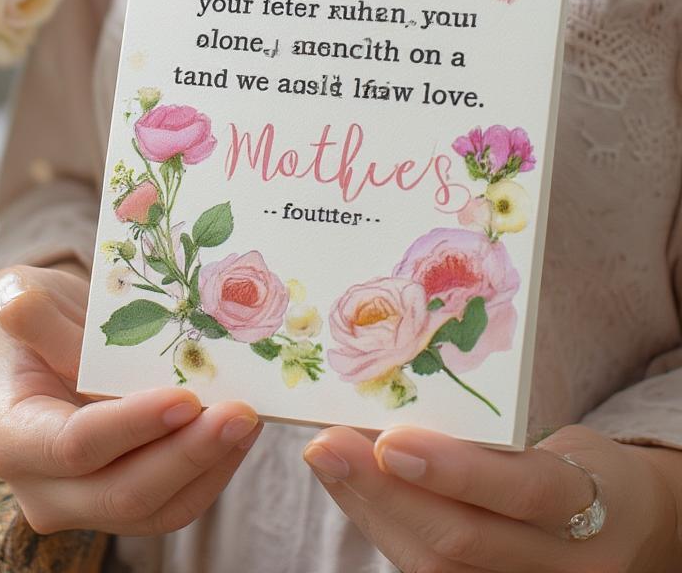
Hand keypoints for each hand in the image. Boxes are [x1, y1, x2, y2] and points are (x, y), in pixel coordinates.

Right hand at [0, 263, 261, 534]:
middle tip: (240, 413)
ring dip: (209, 467)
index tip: (185, 397)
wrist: (33, 356)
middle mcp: (43, 489)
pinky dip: (211, 471)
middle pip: (122, 495)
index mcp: (13, 439)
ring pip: (156, 510)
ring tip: (249, 418)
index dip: (132, 426)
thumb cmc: (31, 323)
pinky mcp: (122, 502)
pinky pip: (173, 504)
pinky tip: (240, 432)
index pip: (75, 446)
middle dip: (187, 456)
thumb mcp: (23, 298)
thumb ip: (25, 310)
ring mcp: (84, 505)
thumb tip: (17, 308)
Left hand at [302, 422, 680, 571]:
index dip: (454, 470)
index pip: (524, 490)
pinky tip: (354, 493)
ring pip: (437, 566)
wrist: (630, 529)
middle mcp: (568, 560)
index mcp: (590, 499)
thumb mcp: (556, 441)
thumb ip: (491, 438)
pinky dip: (384, 531)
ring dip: (370, 510)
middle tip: (326, 446)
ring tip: (327, 461)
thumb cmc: (581, 467)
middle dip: (384, 492)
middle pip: (465, 539)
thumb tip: (394, 401)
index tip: (389, 441)